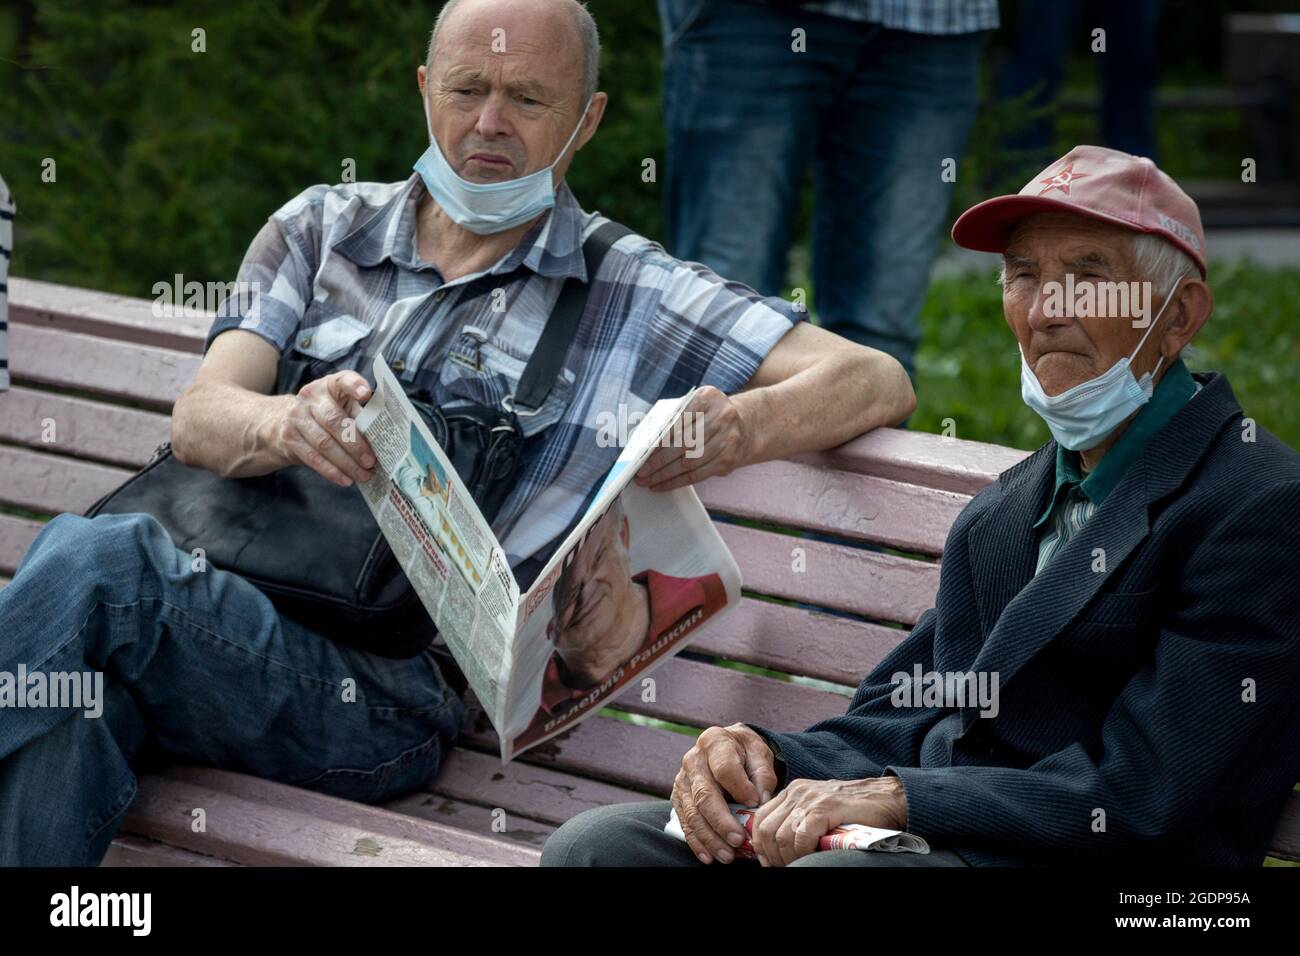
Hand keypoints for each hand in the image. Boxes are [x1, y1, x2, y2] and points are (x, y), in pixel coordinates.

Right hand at [264, 370, 376, 486]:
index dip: (354, 385)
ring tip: (363, 474)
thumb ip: (359, 416)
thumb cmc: (324, 414)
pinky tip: (345, 479)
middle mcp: (310, 397)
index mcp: (329, 385)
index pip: (342, 381)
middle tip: (371, 461)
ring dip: (347, 463)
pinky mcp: (289, 438)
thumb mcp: (340, 407)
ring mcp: (297, 417)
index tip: (366, 394)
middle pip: (334, 421)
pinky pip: (313, 458)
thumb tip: (384, 438)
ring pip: (324, 443)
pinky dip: (331, 471)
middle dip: (355, 444)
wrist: (281, 422)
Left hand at [635, 386, 752, 491]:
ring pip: (690, 462)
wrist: (745, 425)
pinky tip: (661, 485)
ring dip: (665, 474)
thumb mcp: (694, 405)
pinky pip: (698, 475)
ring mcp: (728, 440)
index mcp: (708, 397)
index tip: (642, 451)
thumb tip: (643, 439)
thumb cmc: (707, 415)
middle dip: (658, 460)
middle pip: (684, 443)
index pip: (679, 419)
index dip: (660, 437)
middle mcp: (722, 417)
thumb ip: (671, 416)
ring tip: (646, 481)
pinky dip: (676, 482)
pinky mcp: (728, 460)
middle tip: (640, 471)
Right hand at [671, 723, 779, 864]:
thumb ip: (762, 774)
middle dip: (721, 821)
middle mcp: (693, 760)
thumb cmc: (746, 753)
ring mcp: (682, 780)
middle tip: (739, 841)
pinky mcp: (678, 798)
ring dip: (710, 838)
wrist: (727, 749)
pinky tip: (709, 856)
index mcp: (715, 742)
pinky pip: (685, 822)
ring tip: (728, 856)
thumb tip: (760, 800)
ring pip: (692, 813)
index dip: (739, 787)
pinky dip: (697, 842)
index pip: (724, 767)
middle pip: (704, 794)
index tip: (754, 803)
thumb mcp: (760, 754)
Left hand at [750, 776, 907, 866]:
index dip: (760, 845)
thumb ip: (799, 821)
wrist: (887, 798)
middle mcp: (797, 792)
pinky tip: (813, 854)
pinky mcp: (825, 807)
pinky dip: (803, 851)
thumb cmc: (855, 811)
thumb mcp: (820, 812)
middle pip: (766, 829)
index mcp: (793, 792)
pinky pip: (802, 835)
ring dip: (787, 857)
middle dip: (771, 855)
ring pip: (781, 834)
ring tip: (800, 864)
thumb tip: (778, 849)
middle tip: (785, 867)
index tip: (769, 863)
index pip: (761, 818)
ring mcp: (810, 798)